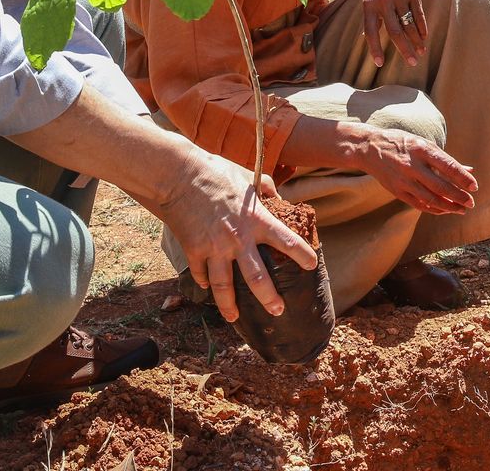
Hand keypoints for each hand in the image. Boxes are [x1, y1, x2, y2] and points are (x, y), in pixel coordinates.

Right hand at [152, 152, 316, 322]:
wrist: (178, 175)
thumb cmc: (215, 172)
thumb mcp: (247, 177)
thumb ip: (266, 189)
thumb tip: (279, 197)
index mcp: (256, 219)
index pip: (287, 241)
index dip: (302, 254)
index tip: (311, 266)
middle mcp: (238, 239)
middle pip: (258, 279)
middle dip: (270, 299)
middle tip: (278, 310)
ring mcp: (214, 248)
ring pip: (224, 287)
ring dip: (229, 306)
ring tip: (234, 318)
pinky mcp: (194, 250)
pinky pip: (202, 273)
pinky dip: (205, 282)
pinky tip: (208, 288)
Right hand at [356, 125, 477, 214]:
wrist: (369, 147)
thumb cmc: (402, 143)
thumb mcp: (424, 145)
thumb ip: (446, 159)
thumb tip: (470, 171)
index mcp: (421, 149)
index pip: (447, 165)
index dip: (463, 178)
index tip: (474, 187)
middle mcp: (412, 165)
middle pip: (440, 185)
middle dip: (458, 196)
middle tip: (471, 203)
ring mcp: (403, 179)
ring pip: (430, 198)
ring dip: (448, 206)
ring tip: (461, 210)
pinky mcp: (397, 191)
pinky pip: (418, 204)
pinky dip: (434, 209)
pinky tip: (445, 210)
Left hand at [363, 0, 425, 67]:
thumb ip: (371, 14)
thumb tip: (366, 37)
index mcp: (369, 4)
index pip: (371, 32)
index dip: (375, 48)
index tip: (380, 64)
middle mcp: (383, 2)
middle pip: (394, 32)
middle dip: (404, 49)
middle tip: (411, 62)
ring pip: (409, 25)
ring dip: (416, 41)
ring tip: (421, 52)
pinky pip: (419, 15)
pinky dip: (422, 28)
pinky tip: (424, 37)